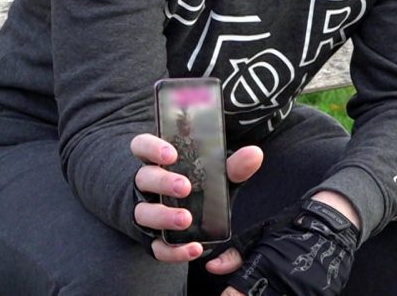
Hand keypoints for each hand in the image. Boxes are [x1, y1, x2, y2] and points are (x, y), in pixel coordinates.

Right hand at [130, 133, 262, 262]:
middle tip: (184, 187)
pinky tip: (193, 248)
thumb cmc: (195, 185)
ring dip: (163, 216)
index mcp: (157, 162)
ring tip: (185, 219)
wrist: (176, 218)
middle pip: (144, 178)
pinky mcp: (149, 239)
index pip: (142, 146)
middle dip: (163, 182)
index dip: (151, 148)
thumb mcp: (212, 174)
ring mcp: (144, 211)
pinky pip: (155, 246)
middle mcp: (146, 185)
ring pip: (143, 212)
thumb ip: (232, 166)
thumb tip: (254, 154)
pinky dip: (173, 250)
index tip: (171, 154)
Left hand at [211, 198, 359, 295]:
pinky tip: (284, 289)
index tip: (230, 293)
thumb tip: (212, 267)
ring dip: (267, 295)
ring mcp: (300, 293)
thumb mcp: (259, 235)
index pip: (235, 295)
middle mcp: (281, 283)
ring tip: (267, 288)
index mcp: (263, 267)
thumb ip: (234, 255)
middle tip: (246, 290)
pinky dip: (287, 295)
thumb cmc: (291, 228)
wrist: (329, 227)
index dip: (230, 295)